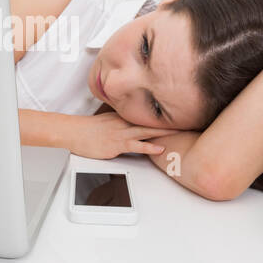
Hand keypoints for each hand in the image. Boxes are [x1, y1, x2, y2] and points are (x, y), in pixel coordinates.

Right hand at [63, 113, 188, 159]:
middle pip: (151, 121)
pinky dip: (149, 147)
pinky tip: (160, 148)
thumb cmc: (88, 129)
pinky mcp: (117, 145)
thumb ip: (122, 122)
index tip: (181, 115)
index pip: (147, 116)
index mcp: (123, 117)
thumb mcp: (108, 121)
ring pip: (147, 131)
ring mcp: (121, 133)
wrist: (73, 132)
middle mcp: (125, 123)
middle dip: (171, 121)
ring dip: (164, 132)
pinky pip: (136, 146)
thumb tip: (133, 125)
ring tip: (181, 132)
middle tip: (189, 121)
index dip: (164, 116)